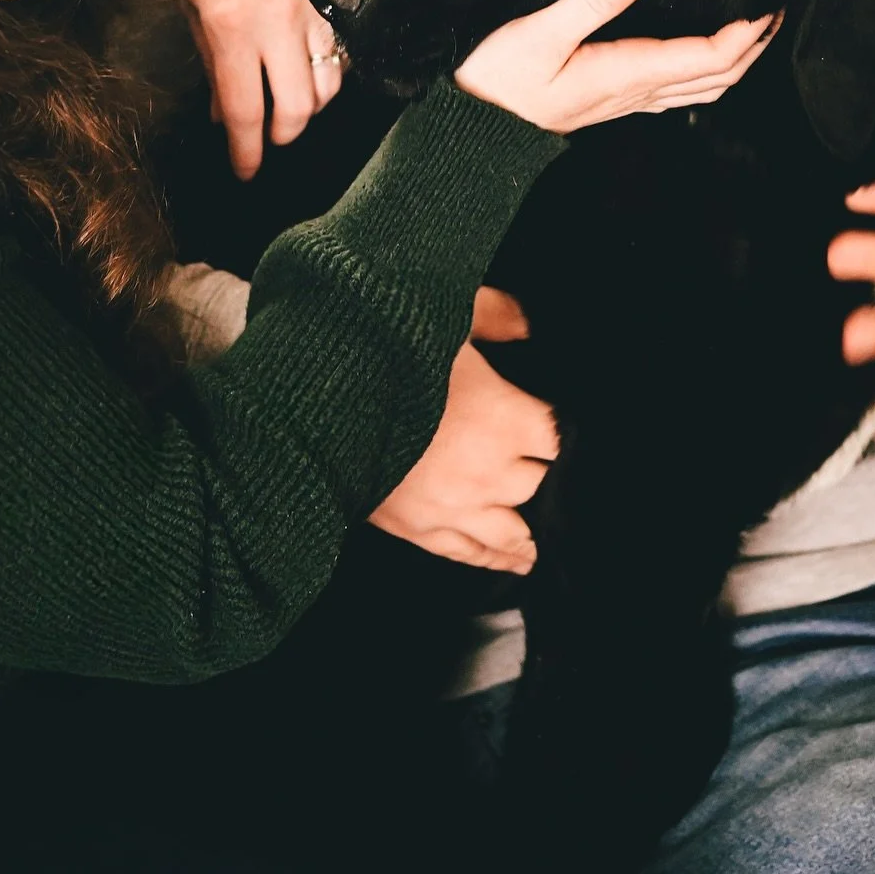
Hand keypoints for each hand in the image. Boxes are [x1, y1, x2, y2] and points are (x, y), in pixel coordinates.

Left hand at [177, 0, 339, 179]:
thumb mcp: (195, 12)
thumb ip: (213, 69)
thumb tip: (223, 119)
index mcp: (232, 29)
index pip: (244, 111)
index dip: (247, 151)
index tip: (246, 172)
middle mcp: (276, 25)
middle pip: (296, 109)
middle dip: (284, 134)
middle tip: (271, 135)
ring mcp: (313, 11)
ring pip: (327, 86)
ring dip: (309, 105)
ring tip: (292, 102)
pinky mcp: (336, 0)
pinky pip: (345, 53)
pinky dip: (331, 72)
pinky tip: (314, 70)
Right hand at [370, 286, 551, 572]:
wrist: (310, 401)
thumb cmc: (379, 351)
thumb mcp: (444, 312)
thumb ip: (495, 314)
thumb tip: (529, 323)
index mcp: (501, 417)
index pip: (560, 436)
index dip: (564, 430)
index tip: (563, 425)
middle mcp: (485, 470)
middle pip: (540, 484)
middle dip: (545, 474)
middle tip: (551, 471)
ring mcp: (452, 507)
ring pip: (513, 533)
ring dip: (532, 532)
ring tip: (549, 537)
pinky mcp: (417, 530)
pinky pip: (469, 554)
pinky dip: (496, 559)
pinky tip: (514, 561)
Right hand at [455, 0, 780, 135]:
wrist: (458, 128)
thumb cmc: (488, 76)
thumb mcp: (536, 31)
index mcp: (623, 75)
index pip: (710, 58)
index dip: (748, 31)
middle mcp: (630, 94)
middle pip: (717, 77)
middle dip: (754, 45)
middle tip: (779, 6)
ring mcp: (620, 102)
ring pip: (699, 89)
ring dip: (734, 60)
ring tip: (753, 27)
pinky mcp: (605, 100)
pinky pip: (673, 91)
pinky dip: (702, 70)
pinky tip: (700, 50)